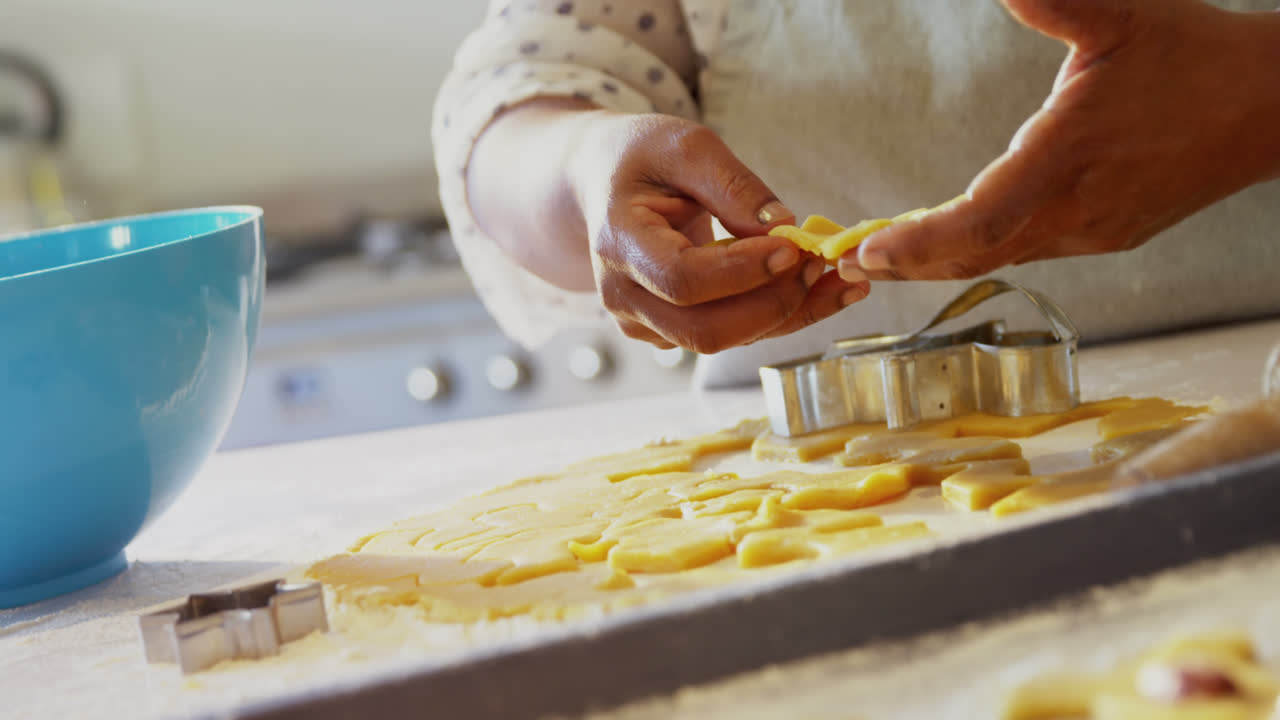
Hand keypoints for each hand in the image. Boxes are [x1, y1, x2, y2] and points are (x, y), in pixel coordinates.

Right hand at [571, 112, 870, 351]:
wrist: (600, 185)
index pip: (681, 278)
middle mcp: (623, 295)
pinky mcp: (668, 332)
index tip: (791, 246)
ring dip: (787, 314)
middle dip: (772, 303)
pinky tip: (817, 289)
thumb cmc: (640, 159)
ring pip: (723, 341)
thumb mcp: (685, 146)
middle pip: (703, 330)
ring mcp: (643, 322)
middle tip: (818, 263)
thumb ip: (733, 185)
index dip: (741, 271)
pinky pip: (730, 335)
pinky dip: (778, 317)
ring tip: (836, 278)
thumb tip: (783, 228)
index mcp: (618, 242)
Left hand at [845, 0, 1279, 281]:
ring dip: (939, 260)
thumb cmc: (1197, 57)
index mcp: (1071, 157)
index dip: (919, 241)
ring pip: (1001, 256)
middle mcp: (1078, 209)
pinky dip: (980, 249)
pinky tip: (951, 240)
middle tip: (846, 263)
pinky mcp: (1106, 235)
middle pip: (976, 252)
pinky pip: (1029, 250)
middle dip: (908, 261)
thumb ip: (1053, 0)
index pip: (980, 218)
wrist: (1275, 106)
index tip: (868, 249)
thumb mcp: (1119, 15)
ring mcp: (1093, 230)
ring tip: (882, 257)